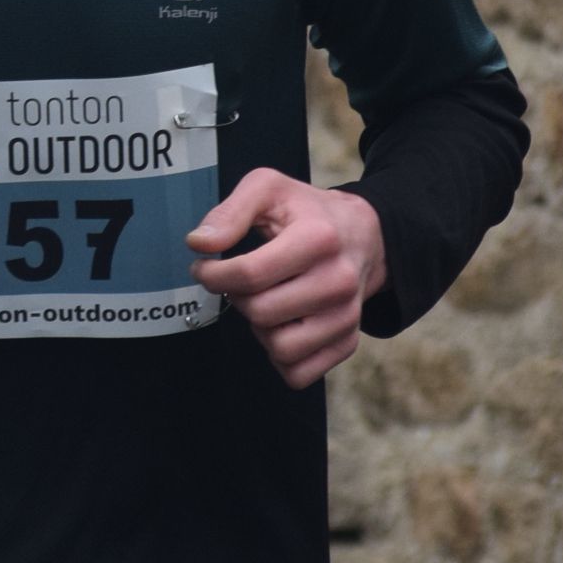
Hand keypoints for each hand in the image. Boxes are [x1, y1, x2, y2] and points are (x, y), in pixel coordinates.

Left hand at [185, 171, 384, 387]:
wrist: (363, 235)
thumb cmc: (307, 211)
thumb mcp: (268, 189)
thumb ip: (230, 211)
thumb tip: (199, 243)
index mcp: (318, 238)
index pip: (249, 275)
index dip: (212, 275)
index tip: (204, 267)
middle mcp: (339, 281)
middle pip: (260, 312)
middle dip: (236, 298)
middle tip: (238, 282)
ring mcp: (347, 316)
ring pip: (280, 348)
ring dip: (259, 329)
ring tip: (263, 301)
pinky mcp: (347, 342)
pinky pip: (299, 373)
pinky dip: (280, 356)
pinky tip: (280, 325)